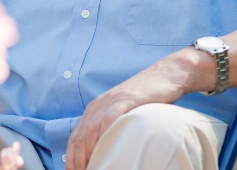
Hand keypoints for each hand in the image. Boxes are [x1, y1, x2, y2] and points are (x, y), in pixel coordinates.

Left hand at [66, 51, 199, 169]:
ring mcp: (111, 101)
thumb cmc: (146, 99)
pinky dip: (104, 135)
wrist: (165, 76)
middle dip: (78, 159)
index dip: (71, 157)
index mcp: (95, 109)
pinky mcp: (126, 99)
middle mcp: (98, 105)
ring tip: (92, 168)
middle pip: (80, 137)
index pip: (75, 137)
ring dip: (89, 152)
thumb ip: (111, 128)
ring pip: (91, 130)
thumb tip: (105, 152)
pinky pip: (109, 118)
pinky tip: (104, 148)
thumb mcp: (122, 113)